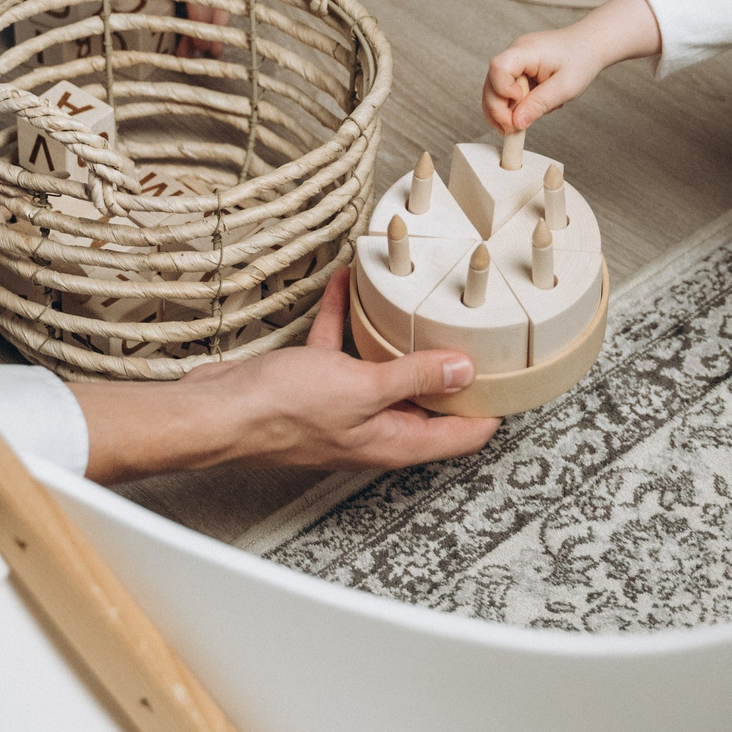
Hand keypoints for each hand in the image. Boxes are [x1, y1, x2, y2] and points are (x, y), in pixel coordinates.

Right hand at [75, 269, 498, 480]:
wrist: (215, 413)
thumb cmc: (279, 415)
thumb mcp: (362, 389)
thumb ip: (415, 378)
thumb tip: (464, 370)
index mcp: (392, 441)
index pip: (460, 434)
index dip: (492, 409)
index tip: (515, 381)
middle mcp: (371, 429)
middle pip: (426, 402)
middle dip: (450, 369)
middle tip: (476, 334)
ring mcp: (340, 408)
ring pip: (382, 372)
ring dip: (397, 340)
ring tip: (417, 305)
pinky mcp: (311, 386)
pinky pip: (338, 350)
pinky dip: (347, 321)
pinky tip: (350, 290)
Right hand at [483, 0, 660, 133]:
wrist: (590, 45)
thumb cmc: (581, 59)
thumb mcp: (566, 87)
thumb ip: (539, 104)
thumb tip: (516, 122)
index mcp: (526, 50)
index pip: (499, 67)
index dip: (502, 89)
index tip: (519, 103)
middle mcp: (514, 54)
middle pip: (491, 83)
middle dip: (499, 109)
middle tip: (514, 129)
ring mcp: (514, 63)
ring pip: (495, 90)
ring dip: (504, 111)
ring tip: (518, 127)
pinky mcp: (517, 71)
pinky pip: (505, 91)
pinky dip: (512, 106)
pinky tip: (524, 116)